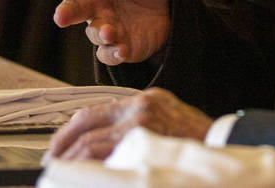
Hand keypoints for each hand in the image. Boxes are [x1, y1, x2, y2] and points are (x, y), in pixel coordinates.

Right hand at [46, 0, 170, 65]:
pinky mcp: (121, 46)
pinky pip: (111, 53)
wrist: (168, 7)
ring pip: (96, 33)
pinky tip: (122, 50)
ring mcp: (107, 27)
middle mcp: (97, 6)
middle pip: (75, 10)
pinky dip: (114, 53)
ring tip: (111, 30)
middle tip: (60, 17)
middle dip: (67, 14)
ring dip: (102, 32)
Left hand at [46, 88, 211, 161]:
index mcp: (144, 100)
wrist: (222, 142)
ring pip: (91, 142)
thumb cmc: (196, 139)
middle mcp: (140, 106)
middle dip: (63, 144)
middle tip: (51, 161)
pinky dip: (88, 167)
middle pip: (86, 122)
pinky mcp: (144, 140)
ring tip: (61, 173)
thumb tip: (101, 145)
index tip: (58, 145)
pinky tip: (82, 176)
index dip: (70, 130)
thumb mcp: (166, 120)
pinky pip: (105, 156)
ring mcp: (142, 123)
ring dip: (71, 160)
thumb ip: (137, 125)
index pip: (94, 111)